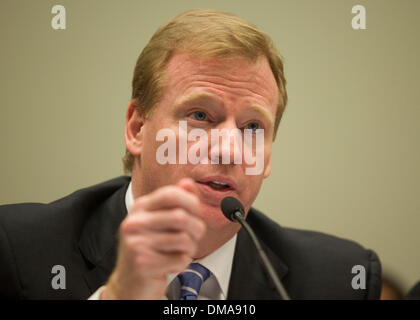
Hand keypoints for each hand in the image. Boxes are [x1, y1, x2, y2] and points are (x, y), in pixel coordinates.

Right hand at [100, 178, 205, 298]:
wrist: (128, 283)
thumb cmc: (148, 249)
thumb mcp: (159, 221)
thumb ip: (175, 201)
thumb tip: (187, 183)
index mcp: (140, 207)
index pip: (171, 194)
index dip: (192, 202)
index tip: (197, 212)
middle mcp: (135, 223)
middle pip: (181, 217)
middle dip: (197, 228)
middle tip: (194, 236)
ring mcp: (136, 243)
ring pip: (184, 239)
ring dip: (190, 248)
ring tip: (181, 251)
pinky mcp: (143, 264)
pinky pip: (180, 259)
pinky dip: (183, 263)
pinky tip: (171, 263)